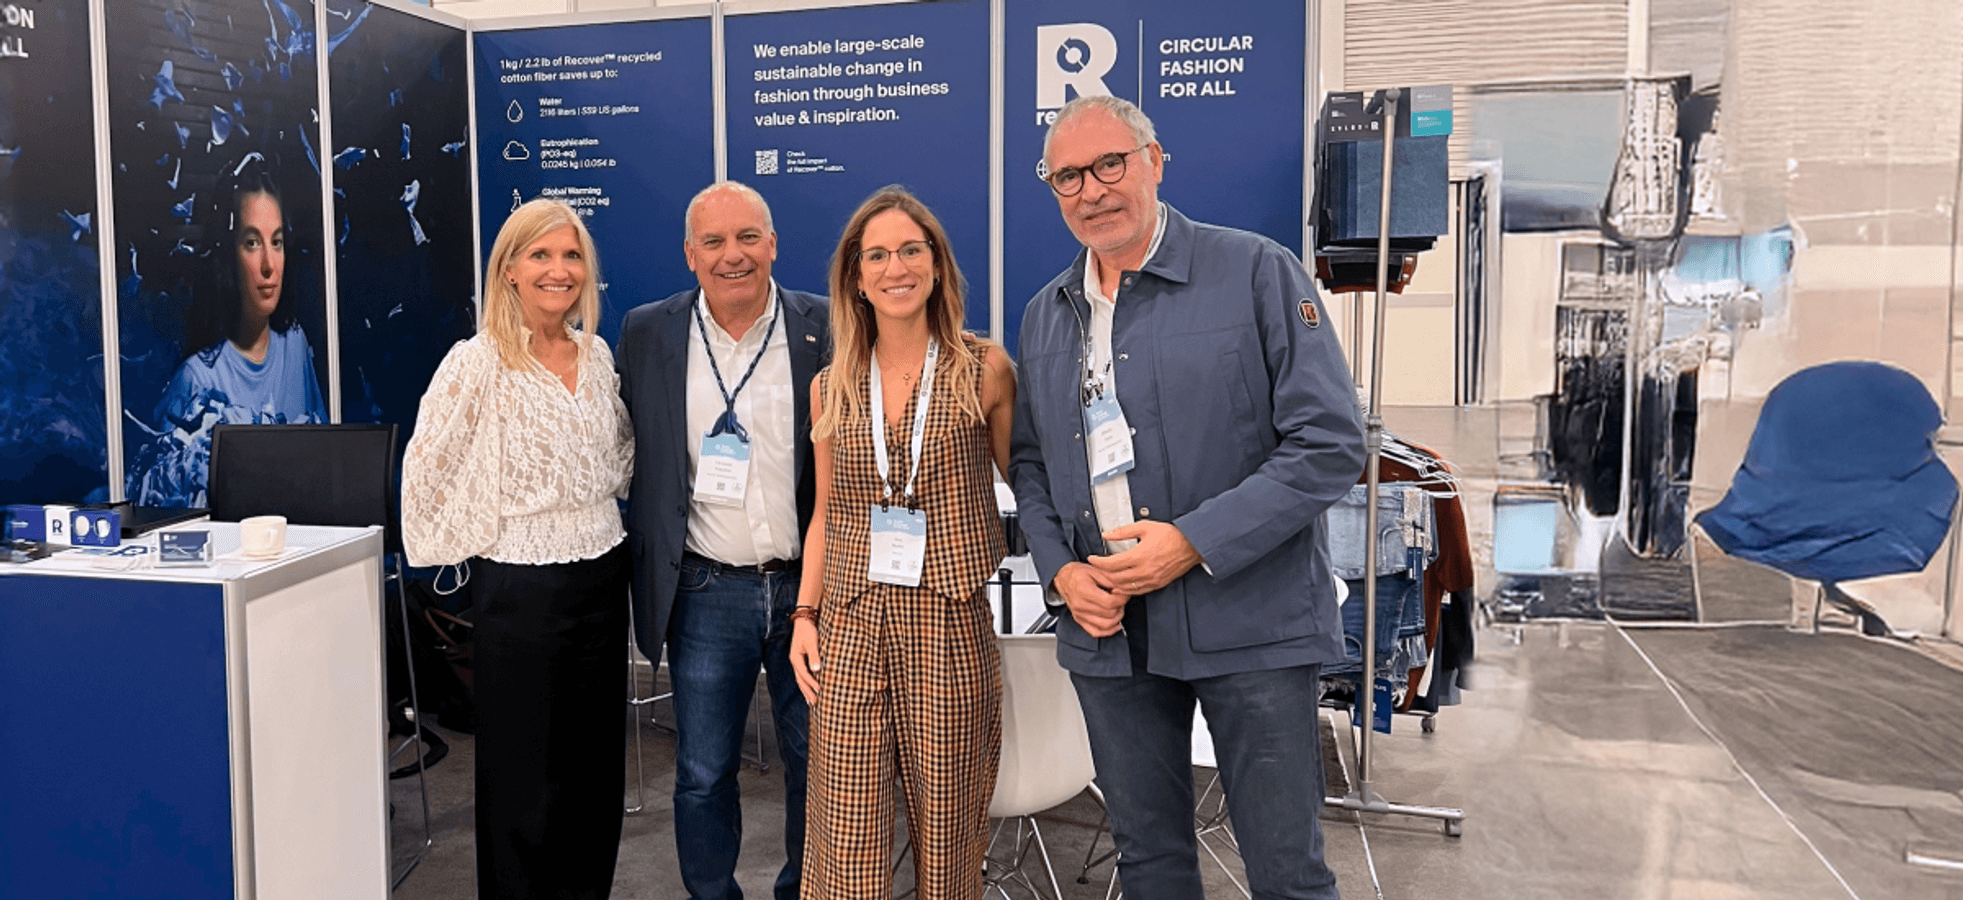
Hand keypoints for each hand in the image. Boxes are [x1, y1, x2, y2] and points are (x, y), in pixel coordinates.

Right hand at [789, 617, 822, 704]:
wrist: (804, 620)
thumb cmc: (808, 630)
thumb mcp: (812, 642)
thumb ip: (814, 656)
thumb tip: (817, 670)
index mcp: (796, 658)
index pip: (804, 675)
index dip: (812, 684)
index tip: (820, 691)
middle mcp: (795, 661)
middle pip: (800, 680)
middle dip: (807, 692)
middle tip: (814, 703)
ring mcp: (798, 661)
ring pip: (801, 679)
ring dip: (806, 690)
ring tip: (812, 701)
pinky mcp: (802, 659)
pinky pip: (803, 674)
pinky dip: (807, 683)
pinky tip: (812, 687)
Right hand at [1054, 561, 1130, 637]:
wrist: (1063, 578)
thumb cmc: (1078, 574)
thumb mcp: (1095, 570)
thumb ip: (1110, 580)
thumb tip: (1123, 590)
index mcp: (1083, 590)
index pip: (1109, 602)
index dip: (1122, 599)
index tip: (1124, 594)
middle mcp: (1080, 605)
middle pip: (1109, 614)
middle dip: (1120, 607)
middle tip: (1121, 599)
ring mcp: (1079, 615)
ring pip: (1105, 625)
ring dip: (1117, 618)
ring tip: (1118, 608)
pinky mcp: (1079, 620)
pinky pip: (1096, 632)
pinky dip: (1108, 631)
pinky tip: (1115, 623)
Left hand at [1087, 520, 1202, 595]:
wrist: (1191, 545)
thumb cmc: (1171, 535)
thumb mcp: (1145, 526)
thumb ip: (1123, 531)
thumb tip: (1107, 534)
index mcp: (1139, 555)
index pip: (1111, 563)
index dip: (1098, 562)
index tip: (1092, 559)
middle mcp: (1144, 570)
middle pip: (1115, 577)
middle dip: (1103, 573)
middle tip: (1098, 567)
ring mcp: (1151, 579)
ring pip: (1124, 587)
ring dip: (1113, 583)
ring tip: (1107, 576)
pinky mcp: (1157, 584)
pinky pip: (1137, 591)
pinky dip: (1126, 589)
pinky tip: (1121, 585)